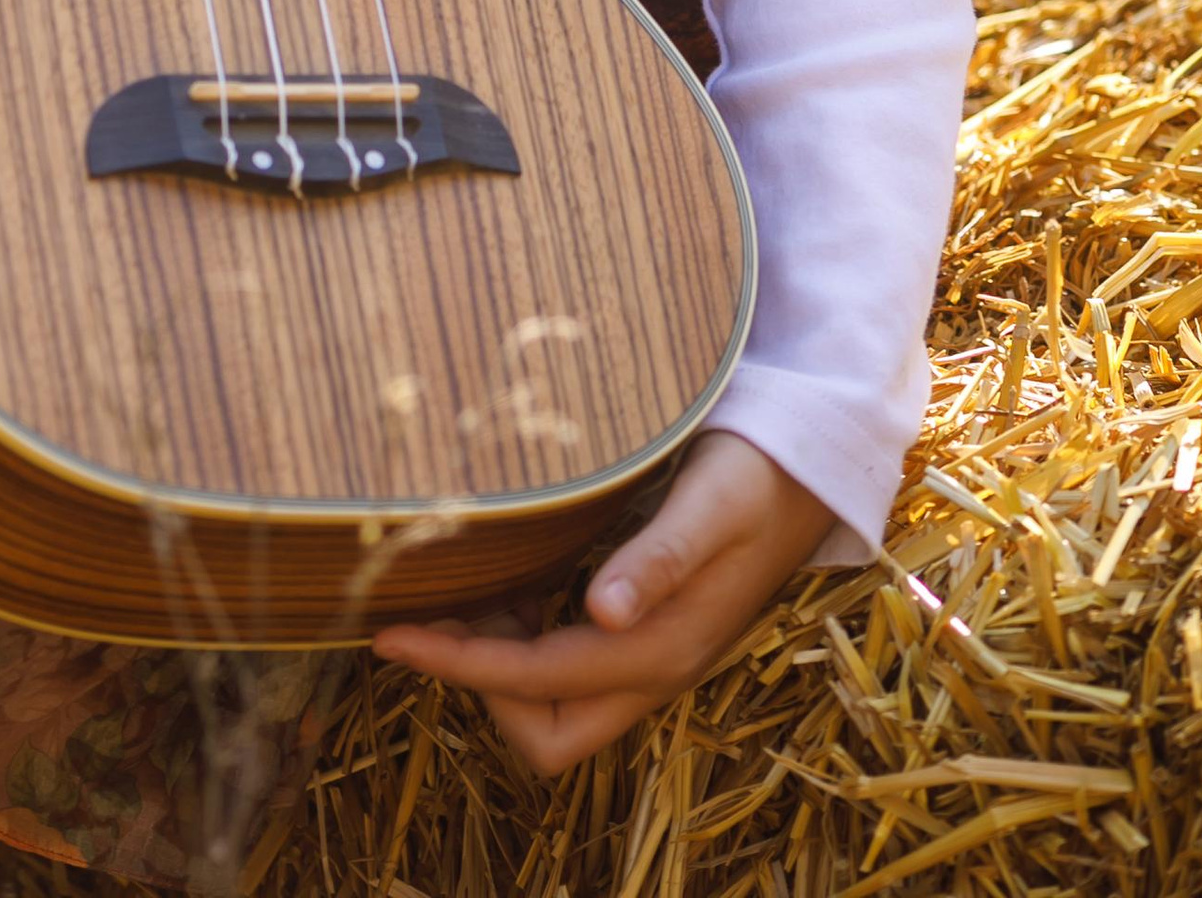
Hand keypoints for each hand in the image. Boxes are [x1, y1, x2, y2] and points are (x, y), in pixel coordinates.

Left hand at [371, 431, 832, 778]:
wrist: (809, 471)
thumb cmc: (756, 477)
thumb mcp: (711, 506)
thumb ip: (659, 558)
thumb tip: (603, 611)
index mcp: (661, 649)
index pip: (536, 681)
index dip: (460, 663)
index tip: (392, 634)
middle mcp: (652, 669)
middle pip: (547, 731)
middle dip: (481, 685)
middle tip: (438, 613)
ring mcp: (650, 657)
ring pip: (555, 706)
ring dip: (500, 666)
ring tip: (464, 591)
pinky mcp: (647, 635)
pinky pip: (569, 669)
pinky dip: (525, 643)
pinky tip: (512, 582)